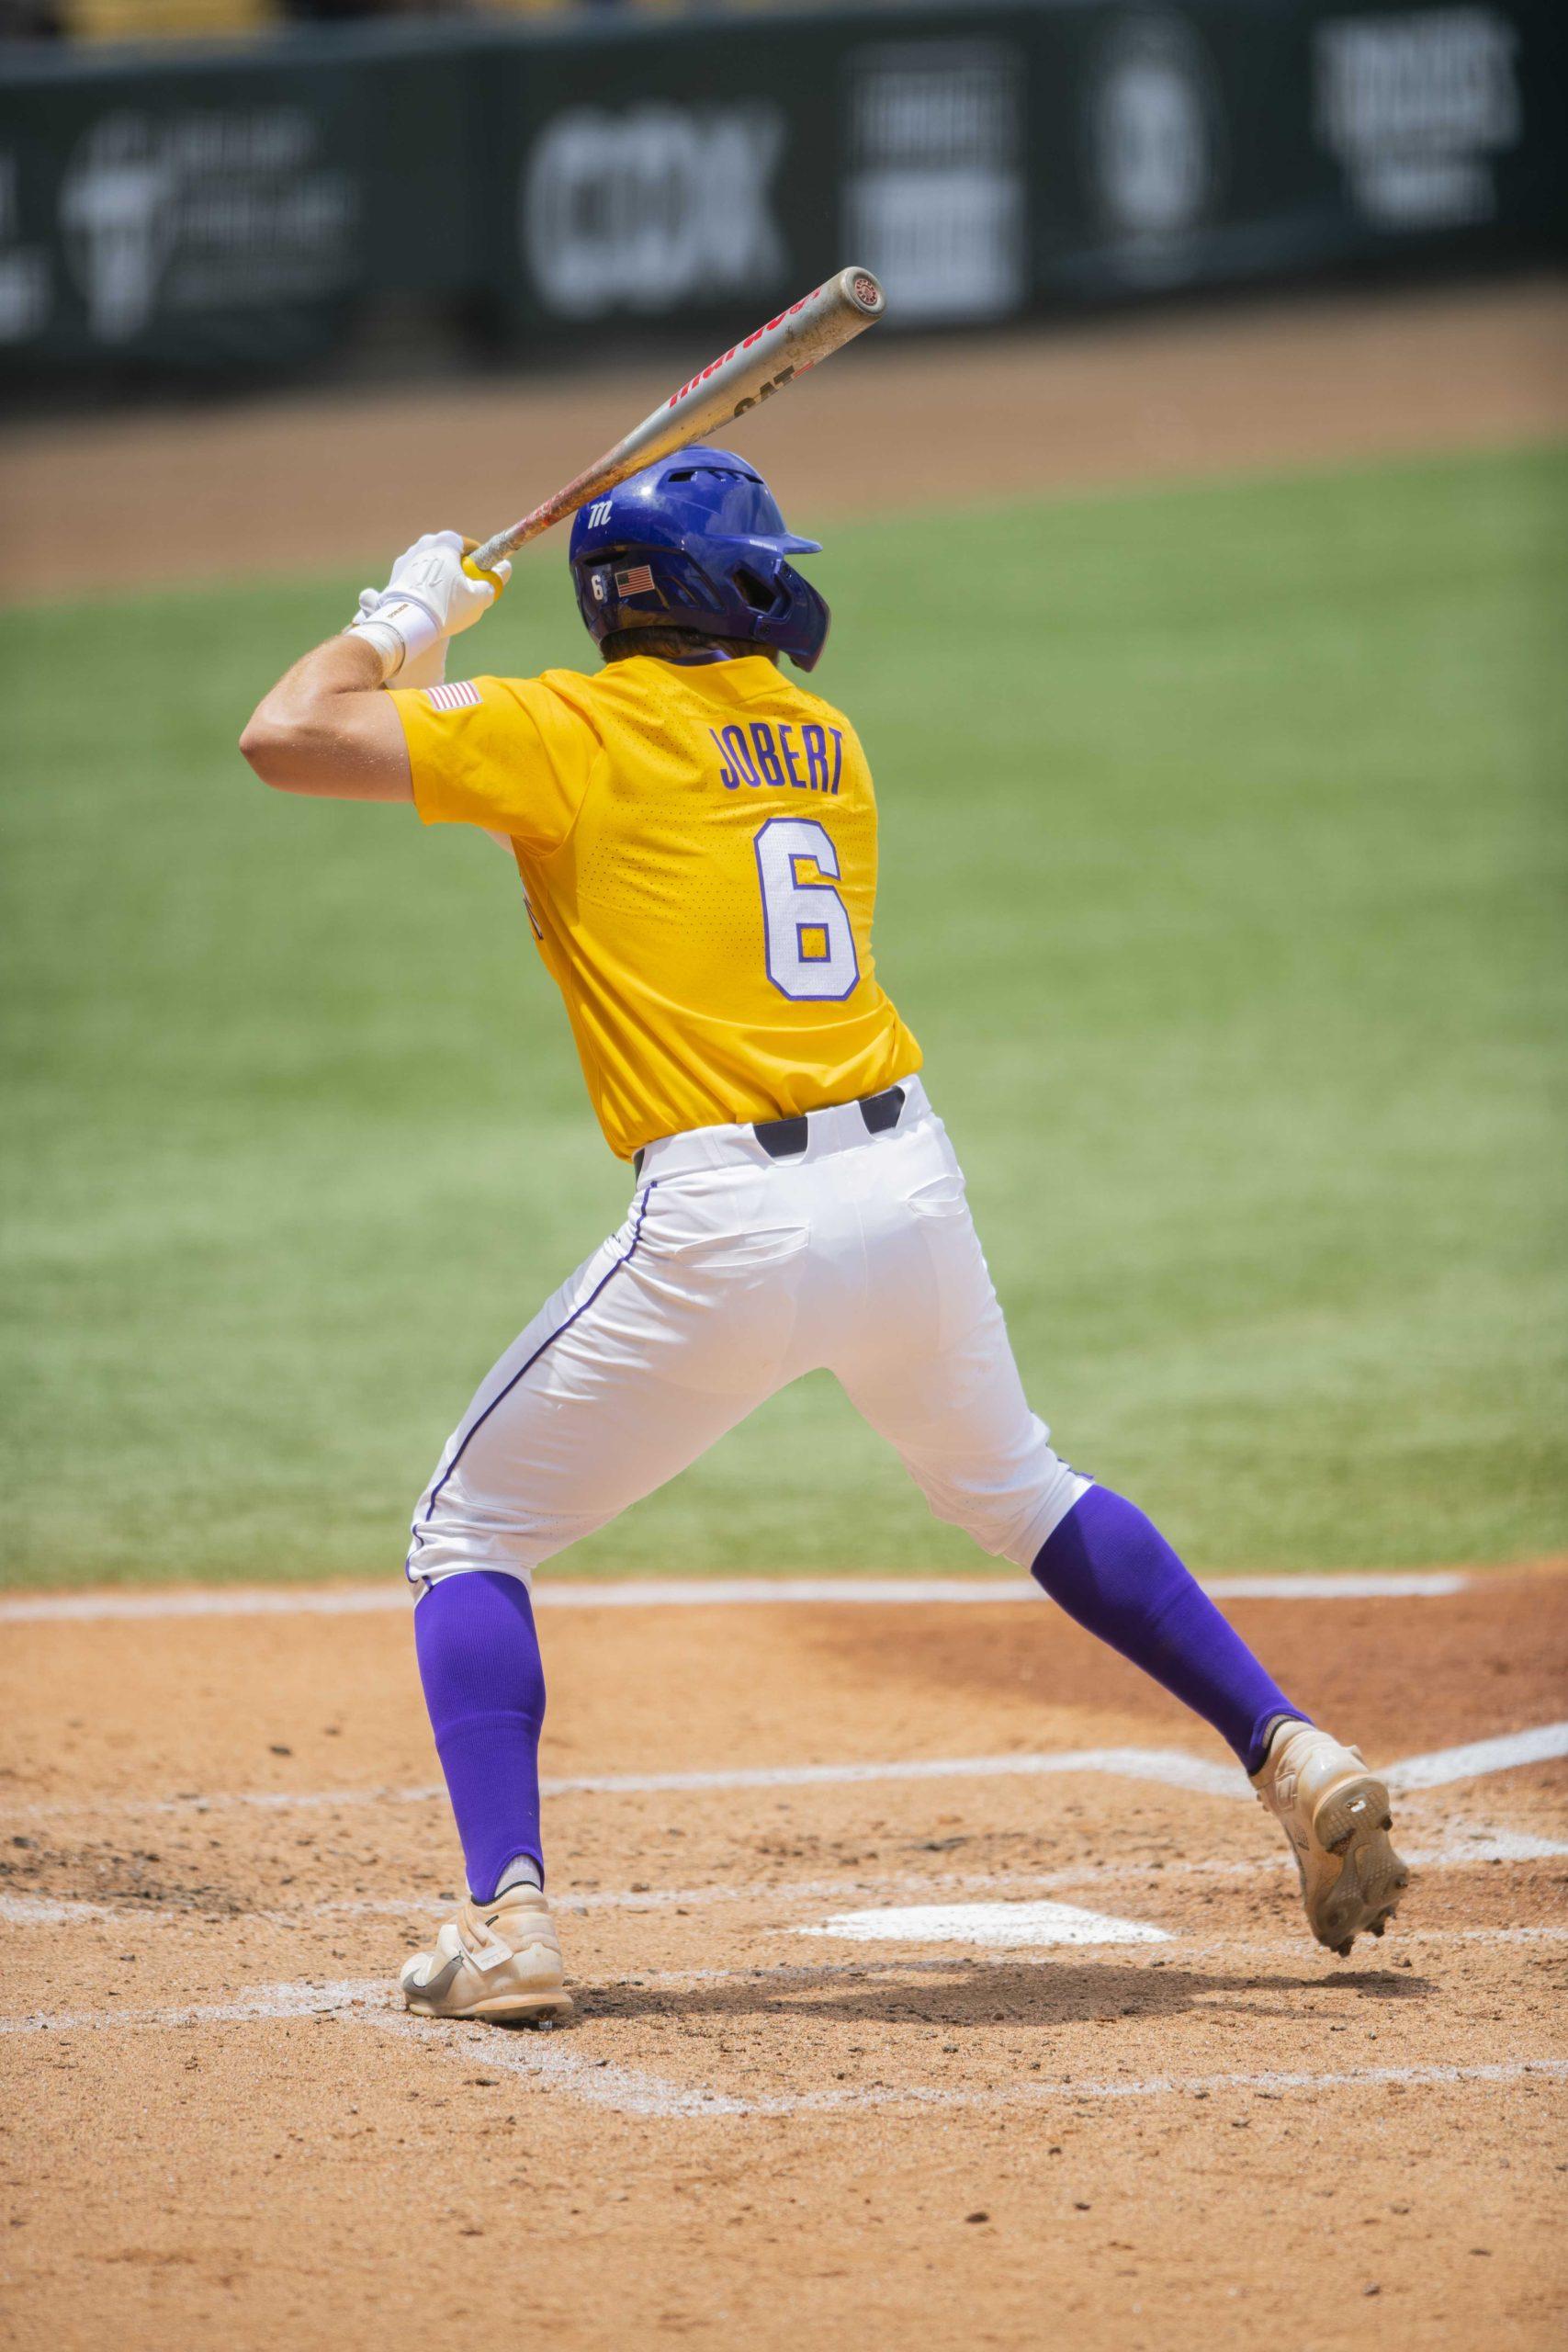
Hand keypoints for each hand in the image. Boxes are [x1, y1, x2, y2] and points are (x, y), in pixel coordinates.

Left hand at [347, 530, 510, 681]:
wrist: (409, 622)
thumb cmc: (447, 607)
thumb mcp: (479, 597)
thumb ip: (493, 581)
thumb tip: (504, 569)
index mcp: (446, 542)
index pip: (467, 545)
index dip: (478, 559)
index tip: (482, 573)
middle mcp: (425, 543)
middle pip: (447, 553)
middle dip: (457, 566)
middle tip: (465, 587)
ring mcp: (407, 557)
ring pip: (431, 563)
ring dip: (439, 575)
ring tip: (445, 598)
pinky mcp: (396, 572)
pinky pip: (416, 575)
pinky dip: (424, 584)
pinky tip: (429, 602)